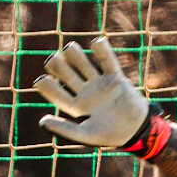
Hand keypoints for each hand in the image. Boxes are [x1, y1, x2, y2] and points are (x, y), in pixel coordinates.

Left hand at [34, 37, 152, 149]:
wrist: (136, 129)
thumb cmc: (110, 135)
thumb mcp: (86, 134)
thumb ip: (65, 129)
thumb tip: (42, 122)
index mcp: (76, 106)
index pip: (58, 94)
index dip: (48, 87)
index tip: (39, 81)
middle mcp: (85, 92)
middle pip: (67, 74)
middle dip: (59, 67)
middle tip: (53, 60)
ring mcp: (99, 83)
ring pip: (84, 64)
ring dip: (75, 55)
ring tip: (69, 48)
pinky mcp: (115, 77)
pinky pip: (108, 61)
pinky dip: (103, 51)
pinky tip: (96, 41)